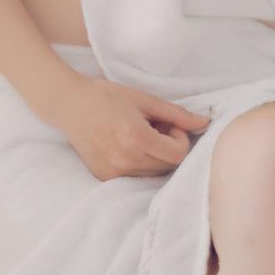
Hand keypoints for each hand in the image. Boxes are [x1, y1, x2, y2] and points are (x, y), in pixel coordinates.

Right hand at [51, 75, 212, 181]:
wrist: (69, 105)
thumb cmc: (107, 96)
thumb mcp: (144, 99)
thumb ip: (176, 114)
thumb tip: (205, 123)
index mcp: (135, 138)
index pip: (178, 154)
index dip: (181, 138)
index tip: (169, 124)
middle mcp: (124, 160)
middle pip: (168, 166)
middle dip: (170, 147)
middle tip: (156, 127)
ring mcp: (113, 172)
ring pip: (154, 174)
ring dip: (157, 156)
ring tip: (142, 135)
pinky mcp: (105, 177)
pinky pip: (137, 176)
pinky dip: (141, 163)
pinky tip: (129, 145)